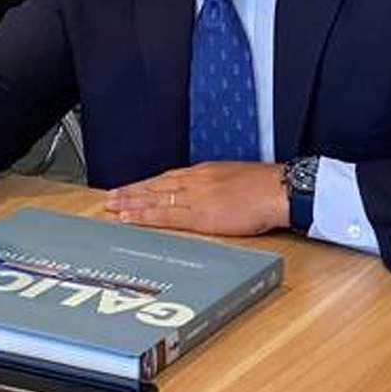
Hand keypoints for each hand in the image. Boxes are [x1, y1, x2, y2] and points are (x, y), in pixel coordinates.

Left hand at [104, 161, 288, 235]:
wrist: (280, 190)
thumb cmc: (267, 186)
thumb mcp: (236, 178)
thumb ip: (218, 185)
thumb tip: (211, 194)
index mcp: (204, 172)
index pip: (168, 178)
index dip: (147, 185)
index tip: (132, 189)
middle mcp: (194, 181)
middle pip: (155, 186)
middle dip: (131, 192)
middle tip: (109, 197)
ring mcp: (194, 197)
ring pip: (153, 199)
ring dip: (130, 202)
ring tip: (111, 207)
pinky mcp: (198, 215)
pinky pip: (164, 216)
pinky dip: (143, 216)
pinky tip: (129, 219)